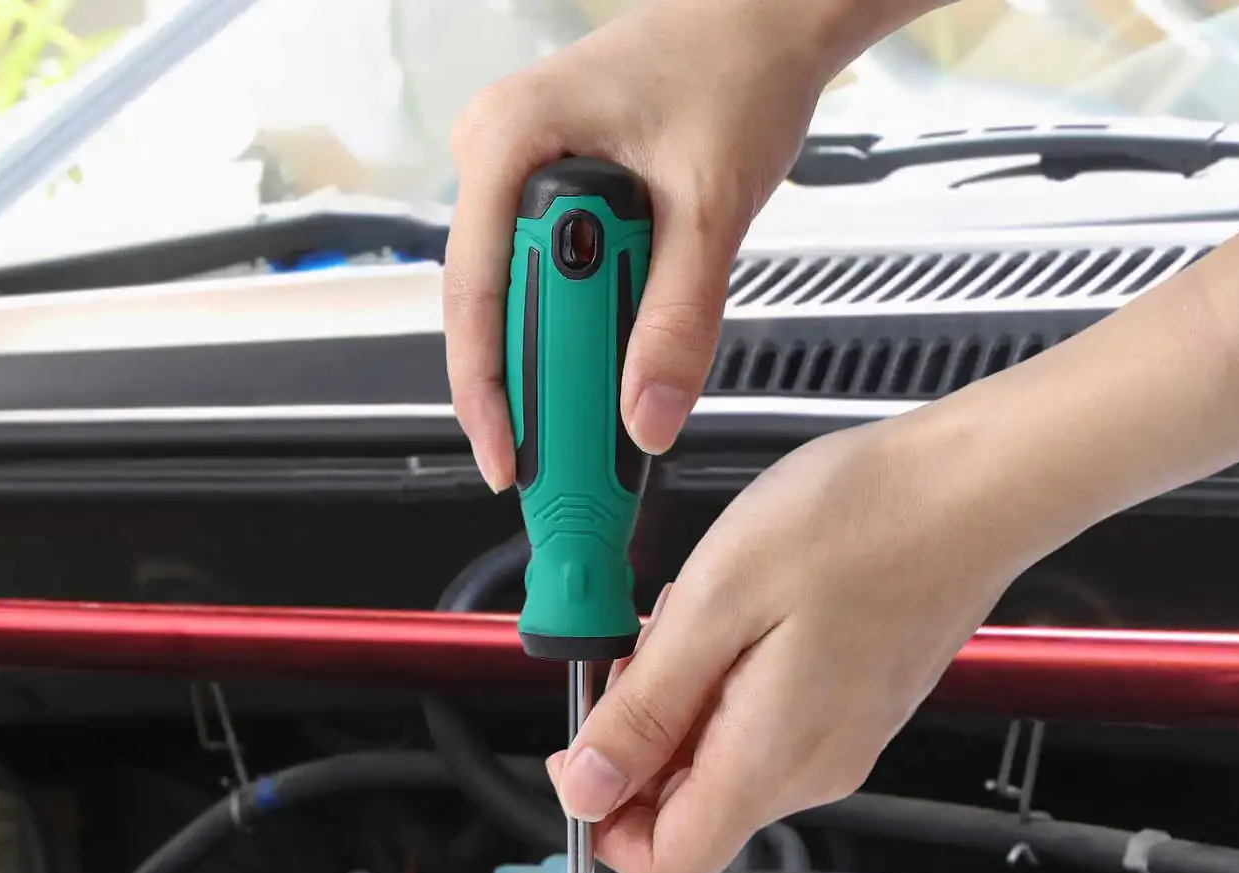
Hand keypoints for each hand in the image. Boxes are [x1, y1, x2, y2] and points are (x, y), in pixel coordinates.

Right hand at [444, 0, 852, 489]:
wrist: (765, 21)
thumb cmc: (732, 68)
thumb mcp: (710, 207)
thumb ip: (678, 321)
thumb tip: (648, 417)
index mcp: (509, 140)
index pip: (473, 296)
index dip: (484, 393)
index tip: (506, 460)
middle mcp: (495, 154)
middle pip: (488, 308)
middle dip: (525, 391)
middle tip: (560, 462)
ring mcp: (516, 174)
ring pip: (514, 300)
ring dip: (555, 364)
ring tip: (588, 425)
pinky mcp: (547, 191)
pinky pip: (541, 279)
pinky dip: (574, 331)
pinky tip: (602, 365)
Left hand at [545, 410, 1031, 872]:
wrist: (970, 490)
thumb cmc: (858, 524)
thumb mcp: (714, 605)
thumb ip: (643, 710)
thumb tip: (586, 789)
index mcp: (769, 762)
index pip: (669, 864)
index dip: (606, 822)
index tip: (582, 752)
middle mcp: (810, 773)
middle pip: (688, 813)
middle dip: (639, 744)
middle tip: (641, 652)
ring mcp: (835, 746)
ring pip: (719, 765)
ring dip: (680, 705)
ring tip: (697, 620)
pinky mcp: (849, 714)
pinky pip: (758, 730)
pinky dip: (722, 687)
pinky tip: (735, 619)